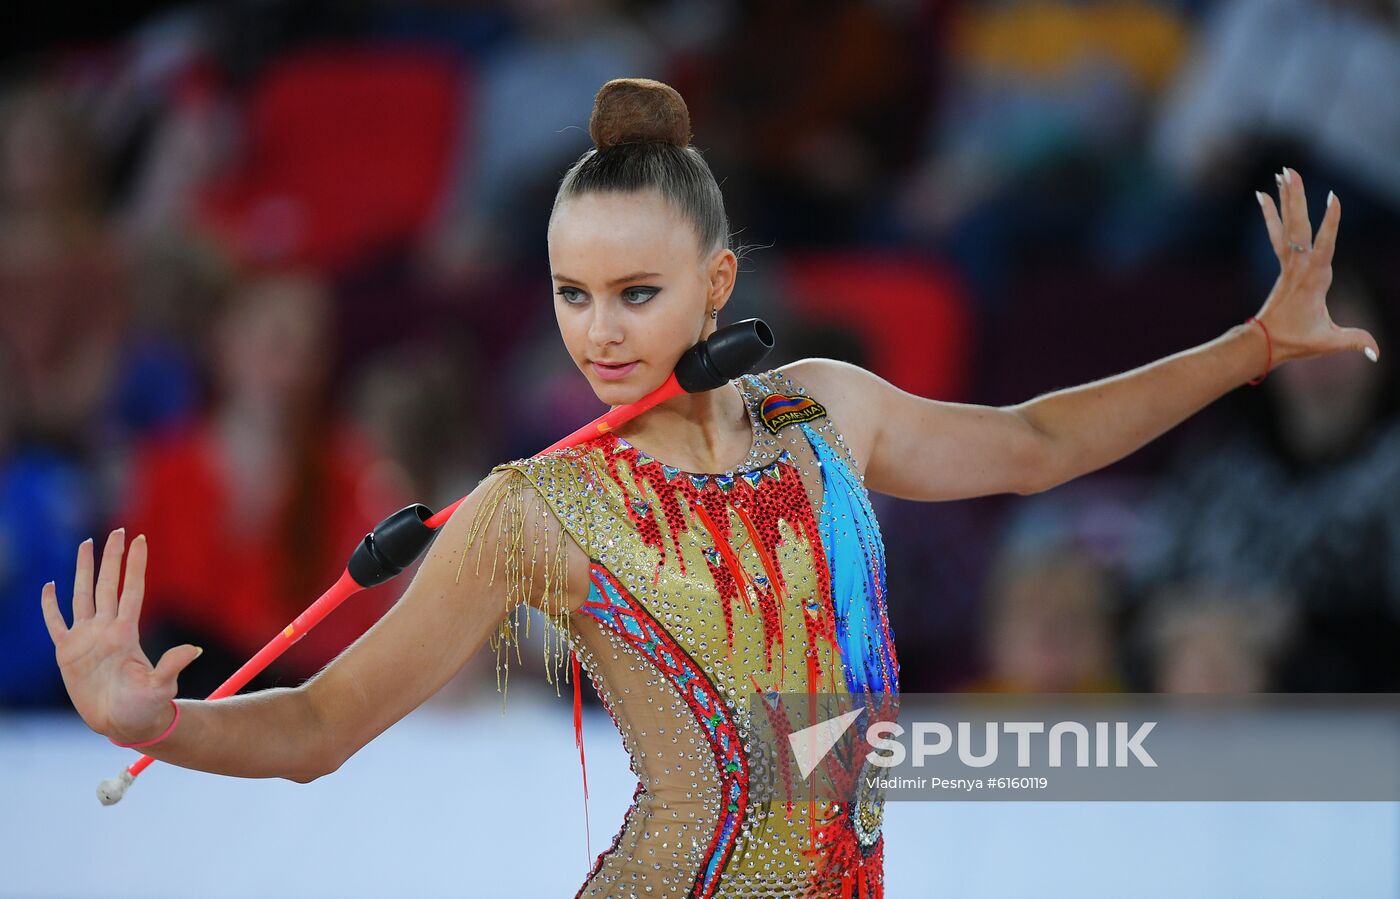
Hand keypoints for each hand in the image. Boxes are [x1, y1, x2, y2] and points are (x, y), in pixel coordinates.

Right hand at [40, 529, 203, 743]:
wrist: (124, 724)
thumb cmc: (145, 707)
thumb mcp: (160, 686)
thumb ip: (172, 666)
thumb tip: (194, 650)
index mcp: (126, 632)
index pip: (131, 589)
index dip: (134, 564)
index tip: (140, 539)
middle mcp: (106, 629)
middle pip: (108, 584)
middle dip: (112, 557)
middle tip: (118, 531)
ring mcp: (86, 639)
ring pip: (83, 595)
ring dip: (83, 570)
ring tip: (86, 544)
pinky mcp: (67, 653)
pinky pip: (56, 623)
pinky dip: (50, 605)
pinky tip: (49, 586)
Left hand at [1254, 167, 1380, 365]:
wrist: (1264, 343)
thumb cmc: (1297, 341)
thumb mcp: (1328, 342)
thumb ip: (1354, 342)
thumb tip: (1377, 353)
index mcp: (1315, 279)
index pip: (1325, 245)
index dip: (1330, 223)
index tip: (1334, 198)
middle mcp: (1301, 266)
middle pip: (1299, 225)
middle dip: (1297, 197)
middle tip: (1290, 169)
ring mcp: (1290, 263)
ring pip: (1288, 224)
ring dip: (1286, 197)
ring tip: (1283, 171)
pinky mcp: (1283, 265)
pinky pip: (1276, 234)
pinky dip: (1270, 214)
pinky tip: (1262, 194)